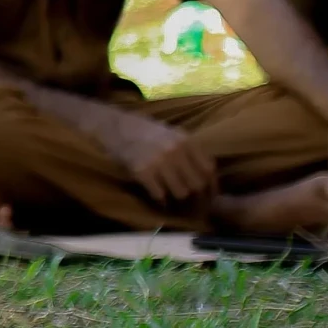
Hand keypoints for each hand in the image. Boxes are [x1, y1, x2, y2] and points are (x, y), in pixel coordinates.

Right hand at [96, 108, 218, 208]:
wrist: (116, 126)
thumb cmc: (146, 132)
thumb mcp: (172, 133)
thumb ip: (190, 150)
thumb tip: (209, 176)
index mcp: (186, 140)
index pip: (209, 170)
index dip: (211, 186)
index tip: (209, 196)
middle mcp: (175, 150)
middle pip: (197, 184)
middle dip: (195, 195)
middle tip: (190, 201)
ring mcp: (159, 161)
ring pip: (181, 193)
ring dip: (177, 198)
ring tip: (172, 197)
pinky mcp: (143, 172)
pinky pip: (160, 195)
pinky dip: (161, 200)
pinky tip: (158, 198)